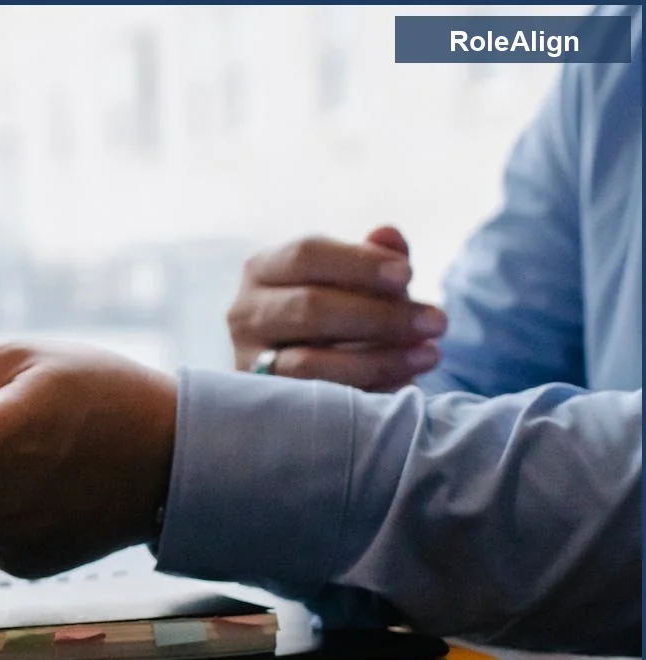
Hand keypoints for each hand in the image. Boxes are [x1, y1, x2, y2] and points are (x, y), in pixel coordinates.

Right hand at [229, 226, 445, 390]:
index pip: (306, 255)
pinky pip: (315, 399)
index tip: (409, 276)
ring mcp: (249, 360)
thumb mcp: (358, 280)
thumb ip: (374, 256)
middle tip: (437, 322)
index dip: (359, 264)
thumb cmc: (338, 312)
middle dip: (380, 316)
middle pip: (310, 308)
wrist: (311, 368)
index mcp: (264, 269)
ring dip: (378, 359)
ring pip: (309, 361)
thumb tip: (388, 234)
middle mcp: (244, 313)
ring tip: (429, 354)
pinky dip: (363, 390)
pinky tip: (404, 383)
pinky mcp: (266, 402)